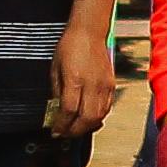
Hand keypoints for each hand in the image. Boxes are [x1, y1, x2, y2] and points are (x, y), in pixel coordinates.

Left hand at [46, 16, 119, 142]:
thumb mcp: (55, 69)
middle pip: (86, 118)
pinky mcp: (112, 85)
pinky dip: (98, 117)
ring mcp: (104, 85)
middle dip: (74, 131)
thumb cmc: (70, 47)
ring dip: (87, 127)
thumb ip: (58, 92)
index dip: (61, 125)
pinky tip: (89, 118)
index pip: (69, 111)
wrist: (89, 32)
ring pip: (99, 116)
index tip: (55, 131)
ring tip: (77, 128)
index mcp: (75, 79)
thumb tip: (58, 111)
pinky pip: (107, 108)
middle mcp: (92, 84)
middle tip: (65, 133)